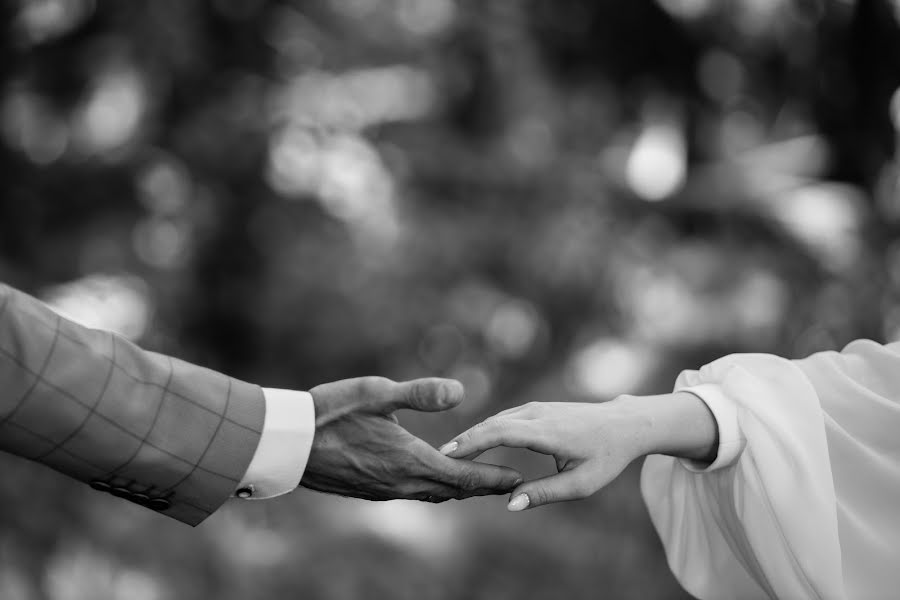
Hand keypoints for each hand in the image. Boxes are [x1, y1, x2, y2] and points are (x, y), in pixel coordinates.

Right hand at [301, 376, 522, 501]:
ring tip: (475, 483)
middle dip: (481, 487)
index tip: (517, 478)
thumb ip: (419, 394)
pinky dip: (431, 489)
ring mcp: (383, 491)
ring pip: (431, 495)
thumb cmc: (330, 412)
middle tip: (506, 482)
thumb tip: (460, 392)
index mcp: (409, 461)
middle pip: (452, 491)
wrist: (287, 443)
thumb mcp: (377, 393)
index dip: (493, 478)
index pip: (464, 478)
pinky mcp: (368, 491)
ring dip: (457, 489)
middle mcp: (401, 483)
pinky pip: (411, 494)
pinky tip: (429, 479)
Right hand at [439, 393, 717, 510]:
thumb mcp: (581, 484)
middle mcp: (538, 414)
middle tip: (438, 457)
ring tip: (450, 453)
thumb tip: (510, 504)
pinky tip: (473, 442)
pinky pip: (505, 418)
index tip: (447, 454)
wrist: (627, 423)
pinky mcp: (537, 408)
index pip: (500, 432)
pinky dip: (486, 429)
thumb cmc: (607, 457)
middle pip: (492, 423)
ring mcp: (537, 408)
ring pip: (497, 419)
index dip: (472, 443)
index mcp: (548, 432)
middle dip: (465, 440)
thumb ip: (545, 493)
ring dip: (473, 434)